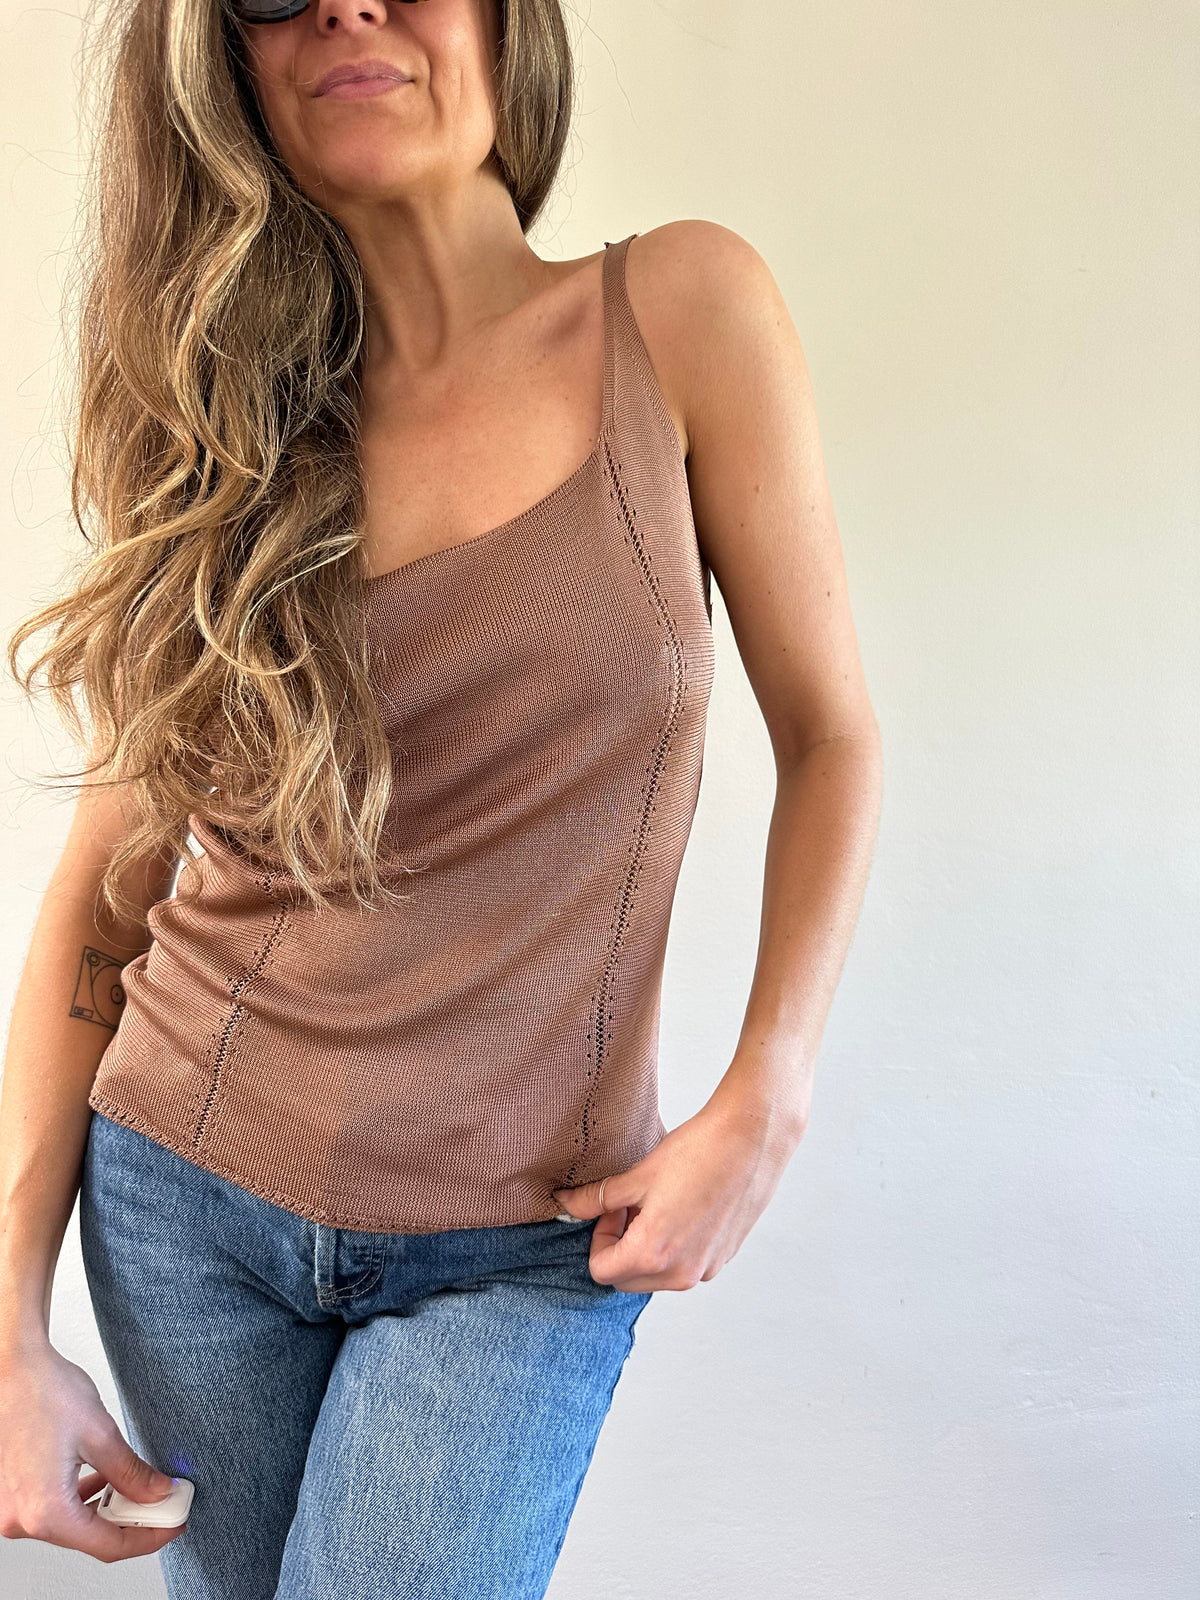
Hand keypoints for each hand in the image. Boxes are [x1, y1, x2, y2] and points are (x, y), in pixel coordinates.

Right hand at [0, 1341, 181, 1561]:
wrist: (11, 1368)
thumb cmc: (43, 1392)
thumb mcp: (101, 1434)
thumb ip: (132, 1472)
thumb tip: (159, 1493)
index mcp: (45, 1511)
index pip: (108, 1545)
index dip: (148, 1537)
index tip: (174, 1524)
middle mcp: (21, 1519)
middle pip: (89, 1537)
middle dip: (130, 1520)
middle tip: (163, 1501)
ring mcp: (12, 1510)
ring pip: (72, 1525)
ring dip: (106, 1509)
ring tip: (137, 1486)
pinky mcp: (11, 1496)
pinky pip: (53, 1510)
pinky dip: (82, 1500)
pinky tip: (103, 1478)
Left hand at [552, 1083, 804, 1292]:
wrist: (751, 1139)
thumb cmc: (697, 1152)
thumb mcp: (638, 1175)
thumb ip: (596, 1199)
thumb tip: (565, 1205)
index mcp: (652, 1254)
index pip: (601, 1271)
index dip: (598, 1237)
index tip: (611, 1208)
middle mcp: (681, 1273)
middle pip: (628, 1279)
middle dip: (620, 1247)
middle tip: (630, 1206)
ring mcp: (706, 1269)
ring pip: (657, 1274)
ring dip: (647, 1248)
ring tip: (658, 1204)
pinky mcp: (723, 1258)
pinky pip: (685, 1266)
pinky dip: (675, 1246)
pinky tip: (684, 1207)